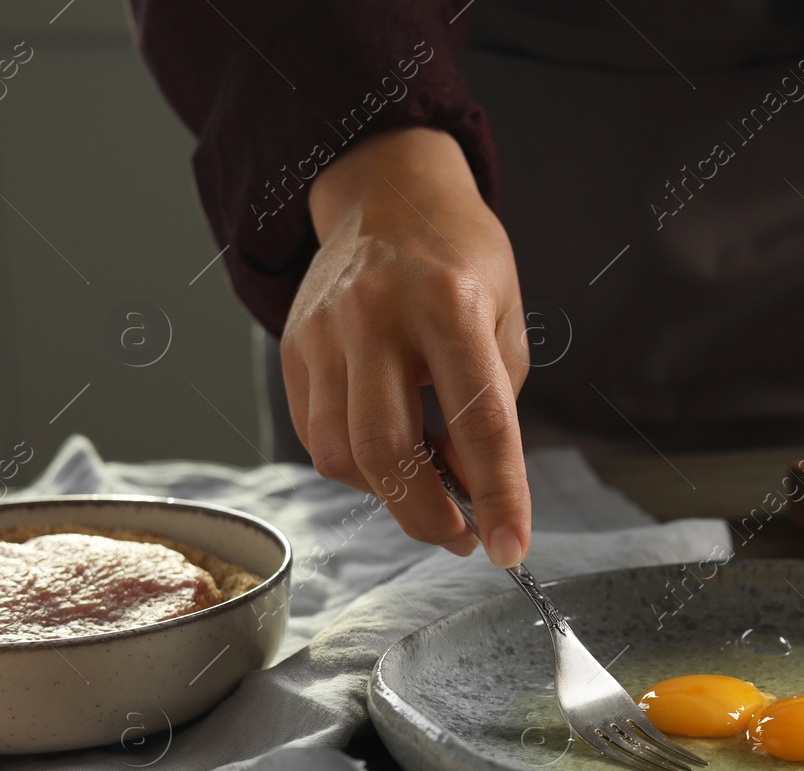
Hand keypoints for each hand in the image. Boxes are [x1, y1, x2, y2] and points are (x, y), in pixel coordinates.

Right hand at [283, 127, 530, 565]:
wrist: (387, 190)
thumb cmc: (461, 256)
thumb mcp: (504, 318)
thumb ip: (494, 405)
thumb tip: (470, 488)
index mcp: (448, 303)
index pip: (479, 421)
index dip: (498, 496)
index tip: (511, 549)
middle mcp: (376, 315)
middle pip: (388, 452)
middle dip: (428, 516)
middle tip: (462, 538)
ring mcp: (324, 331)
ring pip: (340, 453)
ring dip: (390, 496)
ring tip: (430, 492)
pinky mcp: (293, 346)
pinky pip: (316, 434)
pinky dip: (357, 466)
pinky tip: (391, 457)